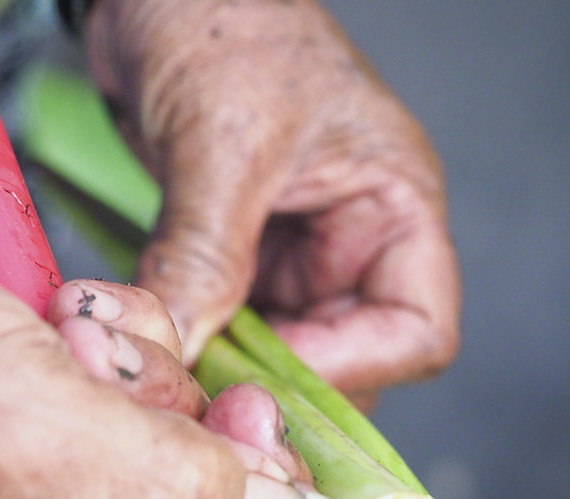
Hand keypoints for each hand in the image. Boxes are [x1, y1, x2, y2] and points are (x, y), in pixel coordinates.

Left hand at [85, 0, 459, 408]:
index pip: (417, 329)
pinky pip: (225, 321)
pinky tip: (152, 337)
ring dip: (224, 366)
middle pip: (343, 355)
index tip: (271, 372)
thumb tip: (183, 347)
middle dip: (278, 380)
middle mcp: (351, 237)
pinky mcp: (235, 252)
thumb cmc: (224, 18)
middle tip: (204, 390)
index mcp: (395, 204)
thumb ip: (205, 253)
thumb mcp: (223, 141)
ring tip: (167, 366)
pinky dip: (191, 338)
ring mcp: (291, 249)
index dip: (354, 366)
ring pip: (277, 349)